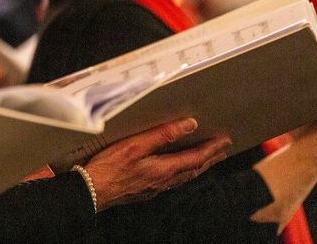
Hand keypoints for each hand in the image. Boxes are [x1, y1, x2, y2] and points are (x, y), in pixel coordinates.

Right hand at [84, 118, 230, 209]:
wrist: (92, 191)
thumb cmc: (109, 168)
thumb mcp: (135, 145)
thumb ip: (162, 134)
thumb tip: (188, 125)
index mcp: (164, 169)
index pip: (195, 158)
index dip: (211, 148)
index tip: (224, 140)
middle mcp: (163, 181)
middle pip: (194, 169)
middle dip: (210, 158)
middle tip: (223, 150)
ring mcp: (155, 188)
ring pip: (184, 176)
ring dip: (198, 166)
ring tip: (207, 159)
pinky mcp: (145, 190)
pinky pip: (173, 181)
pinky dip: (183, 173)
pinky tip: (178, 171)